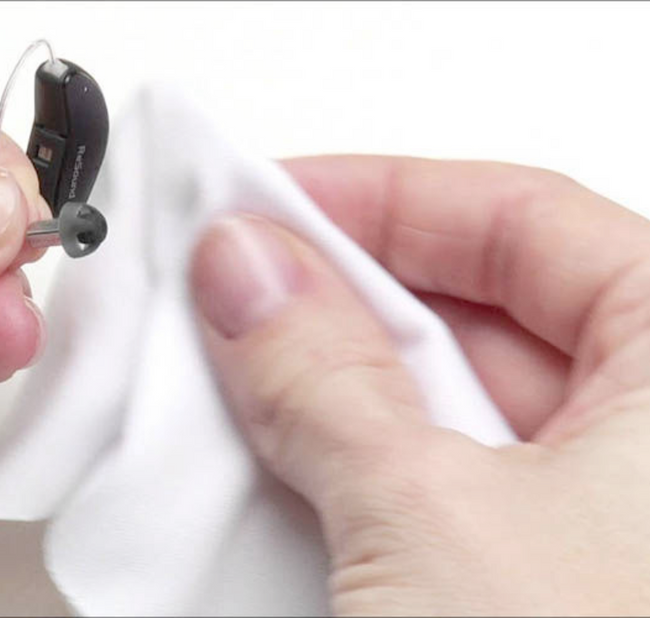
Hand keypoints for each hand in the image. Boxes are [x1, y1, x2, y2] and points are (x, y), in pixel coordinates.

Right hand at [191, 156, 649, 613]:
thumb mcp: (431, 517)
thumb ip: (326, 380)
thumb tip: (250, 276)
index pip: (528, 222)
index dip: (388, 199)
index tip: (276, 203)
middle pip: (479, 312)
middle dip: (344, 303)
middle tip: (235, 291)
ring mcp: (597, 521)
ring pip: (447, 408)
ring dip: (339, 395)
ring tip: (248, 389)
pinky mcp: (537, 583)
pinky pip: (436, 491)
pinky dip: (358, 475)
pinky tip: (290, 476)